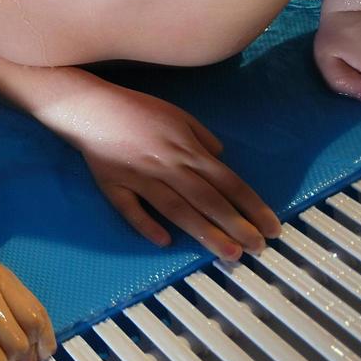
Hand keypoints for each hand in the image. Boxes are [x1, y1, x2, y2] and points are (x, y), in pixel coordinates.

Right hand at [73, 86, 279, 260]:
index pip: (229, 182)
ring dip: (205, 232)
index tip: (272, 227)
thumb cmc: (136, 109)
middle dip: (237, 226)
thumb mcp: (178, 114)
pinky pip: (130, 208)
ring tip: (228, 254)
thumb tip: (221, 160)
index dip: (253, 206)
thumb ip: (203, 138)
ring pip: (177, 209)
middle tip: (258, 249)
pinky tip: (164, 242)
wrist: (89, 106)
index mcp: (187, 149)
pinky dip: (146, 224)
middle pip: (208, 200)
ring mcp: (140, 177)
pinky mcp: (113, 184)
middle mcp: (168, 165)